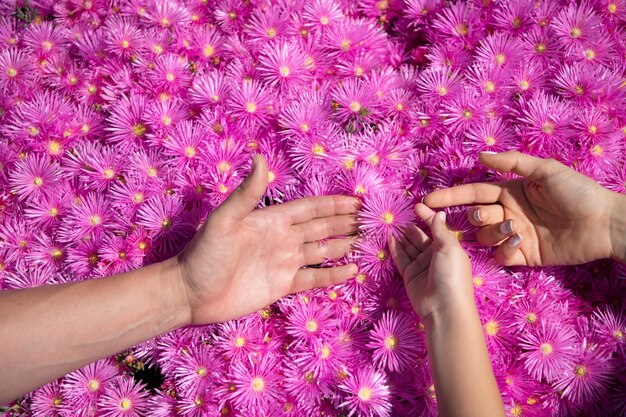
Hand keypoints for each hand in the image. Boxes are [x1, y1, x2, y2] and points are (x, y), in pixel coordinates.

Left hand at [173, 155, 359, 323]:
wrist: (190, 294)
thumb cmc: (205, 254)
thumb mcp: (225, 221)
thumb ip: (247, 193)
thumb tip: (260, 158)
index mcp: (272, 220)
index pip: (310, 209)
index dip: (333, 204)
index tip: (357, 201)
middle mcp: (283, 239)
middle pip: (322, 228)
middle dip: (345, 222)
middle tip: (371, 220)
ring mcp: (284, 262)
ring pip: (322, 251)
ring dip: (343, 245)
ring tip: (367, 241)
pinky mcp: (282, 285)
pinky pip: (313, 278)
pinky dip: (333, 274)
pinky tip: (351, 270)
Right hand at [389, 204, 473, 321]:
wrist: (444, 308)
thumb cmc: (452, 275)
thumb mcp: (449, 248)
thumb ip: (440, 230)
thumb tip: (439, 213)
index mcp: (449, 247)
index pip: (436, 227)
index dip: (427, 216)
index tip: (416, 206)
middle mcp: (435, 255)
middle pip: (421, 237)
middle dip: (411, 226)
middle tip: (397, 214)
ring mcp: (422, 266)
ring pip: (409, 247)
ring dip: (401, 236)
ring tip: (390, 224)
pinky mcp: (410, 275)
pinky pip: (401, 258)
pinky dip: (395, 248)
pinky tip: (389, 238)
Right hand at [424, 151, 622, 265]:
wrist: (604, 224)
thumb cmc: (578, 193)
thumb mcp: (546, 171)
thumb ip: (512, 163)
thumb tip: (481, 157)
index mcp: (510, 192)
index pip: (473, 194)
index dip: (450, 197)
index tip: (428, 201)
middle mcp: (509, 213)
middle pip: (476, 217)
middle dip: (477, 217)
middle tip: (495, 216)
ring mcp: (515, 236)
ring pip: (486, 237)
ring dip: (495, 233)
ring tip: (517, 230)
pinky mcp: (525, 256)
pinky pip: (502, 257)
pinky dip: (504, 251)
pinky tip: (519, 245)